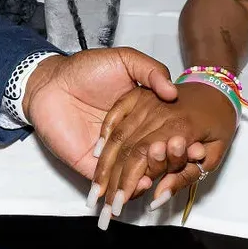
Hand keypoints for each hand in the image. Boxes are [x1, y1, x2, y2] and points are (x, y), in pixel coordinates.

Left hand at [23, 48, 177, 177]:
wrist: (51, 82)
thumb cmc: (86, 69)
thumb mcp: (125, 60)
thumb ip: (150, 70)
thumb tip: (173, 92)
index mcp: (139, 115)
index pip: (163, 134)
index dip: (178, 141)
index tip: (196, 146)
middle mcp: (127, 137)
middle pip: (152, 157)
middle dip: (168, 163)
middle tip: (182, 162)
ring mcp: (110, 153)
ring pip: (134, 174)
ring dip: (151, 177)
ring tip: (163, 174)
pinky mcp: (91, 165)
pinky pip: (111, 182)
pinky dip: (126, 188)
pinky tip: (142, 184)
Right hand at [91, 81, 237, 218]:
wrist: (218, 86)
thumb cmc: (219, 123)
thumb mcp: (213, 156)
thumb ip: (184, 177)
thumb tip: (157, 198)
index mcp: (179, 128)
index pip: (143, 159)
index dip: (128, 184)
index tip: (118, 205)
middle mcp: (159, 113)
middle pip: (127, 150)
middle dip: (113, 181)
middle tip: (104, 205)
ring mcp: (147, 102)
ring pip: (119, 136)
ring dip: (104, 164)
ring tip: (96, 190)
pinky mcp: (139, 95)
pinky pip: (117, 114)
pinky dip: (105, 134)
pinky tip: (96, 154)